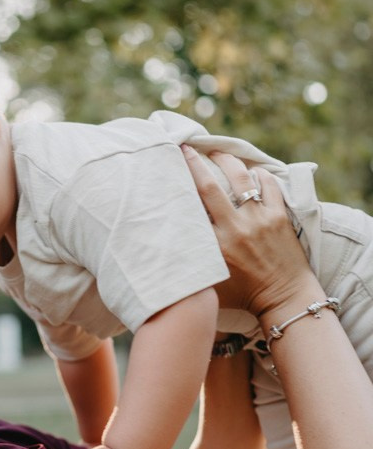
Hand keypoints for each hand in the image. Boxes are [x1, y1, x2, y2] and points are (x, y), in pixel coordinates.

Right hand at [182, 145, 313, 318]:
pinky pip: (269, 185)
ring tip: (217, 153)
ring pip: (241, 178)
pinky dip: (259, 175)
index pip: (192, 208)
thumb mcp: (209, 286)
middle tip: (186, 147)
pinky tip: (251, 172)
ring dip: (227, 161)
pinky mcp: (280, 217)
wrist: (285, 300)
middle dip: (196, 162)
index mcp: (215, 246)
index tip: (168, 169)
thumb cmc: (244, 296)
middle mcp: (235, 228)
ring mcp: (259, 220)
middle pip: (210, 186)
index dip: (178, 186)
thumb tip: (163, 255)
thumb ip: (190, 267)